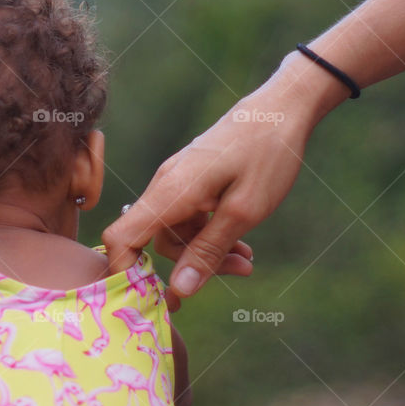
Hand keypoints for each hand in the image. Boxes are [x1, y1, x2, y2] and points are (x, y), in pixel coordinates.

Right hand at [104, 52, 343, 298]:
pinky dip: (212, 233)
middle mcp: (165, 186)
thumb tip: (179, 290)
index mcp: (170, 192)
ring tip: (247, 259)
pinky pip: (189, 217)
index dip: (127, 272)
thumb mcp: (244, 212)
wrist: (282, 108)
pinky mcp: (191, 180)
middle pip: (156, 241)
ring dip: (208, 250)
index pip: (121, 238)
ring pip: (177, 232)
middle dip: (192, 264)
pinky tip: (242, 242)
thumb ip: (208, 252)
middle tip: (239, 271)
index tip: (154, 296)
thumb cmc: (266, 155)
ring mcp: (177, 181)